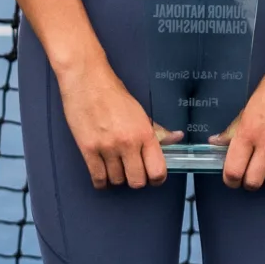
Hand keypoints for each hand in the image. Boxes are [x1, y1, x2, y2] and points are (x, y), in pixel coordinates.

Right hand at [57, 59, 168, 189]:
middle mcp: (127, 143)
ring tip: (117, 166)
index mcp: (144, 133)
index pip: (157, 170)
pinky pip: (98, 179)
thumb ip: (158, 130)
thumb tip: (176, 138)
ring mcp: (107, 148)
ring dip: (118, 177)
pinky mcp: (88, 150)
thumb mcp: (141, 112)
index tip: (154, 177)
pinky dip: (102, 180)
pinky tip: (104, 172)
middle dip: (137, 179)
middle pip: (137, 181)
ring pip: (117, 181)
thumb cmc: (115, 95)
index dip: (157, 179)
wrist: (88, 82)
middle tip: (134, 171)